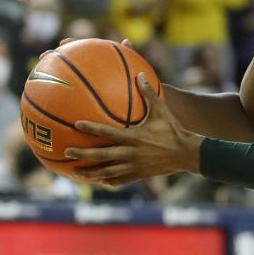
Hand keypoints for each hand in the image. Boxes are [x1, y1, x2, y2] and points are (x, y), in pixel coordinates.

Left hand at [65, 74, 201, 184]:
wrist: (186, 154)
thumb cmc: (173, 130)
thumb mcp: (161, 111)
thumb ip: (149, 93)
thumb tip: (141, 74)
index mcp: (133, 137)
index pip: (108, 132)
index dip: (91, 128)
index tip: (77, 124)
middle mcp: (130, 153)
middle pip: (101, 156)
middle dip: (83, 155)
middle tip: (67, 152)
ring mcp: (133, 166)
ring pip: (107, 172)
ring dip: (90, 172)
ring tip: (75, 173)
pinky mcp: (138, 175)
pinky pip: (119, 180)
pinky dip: (107, 180)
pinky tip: (98, 180)